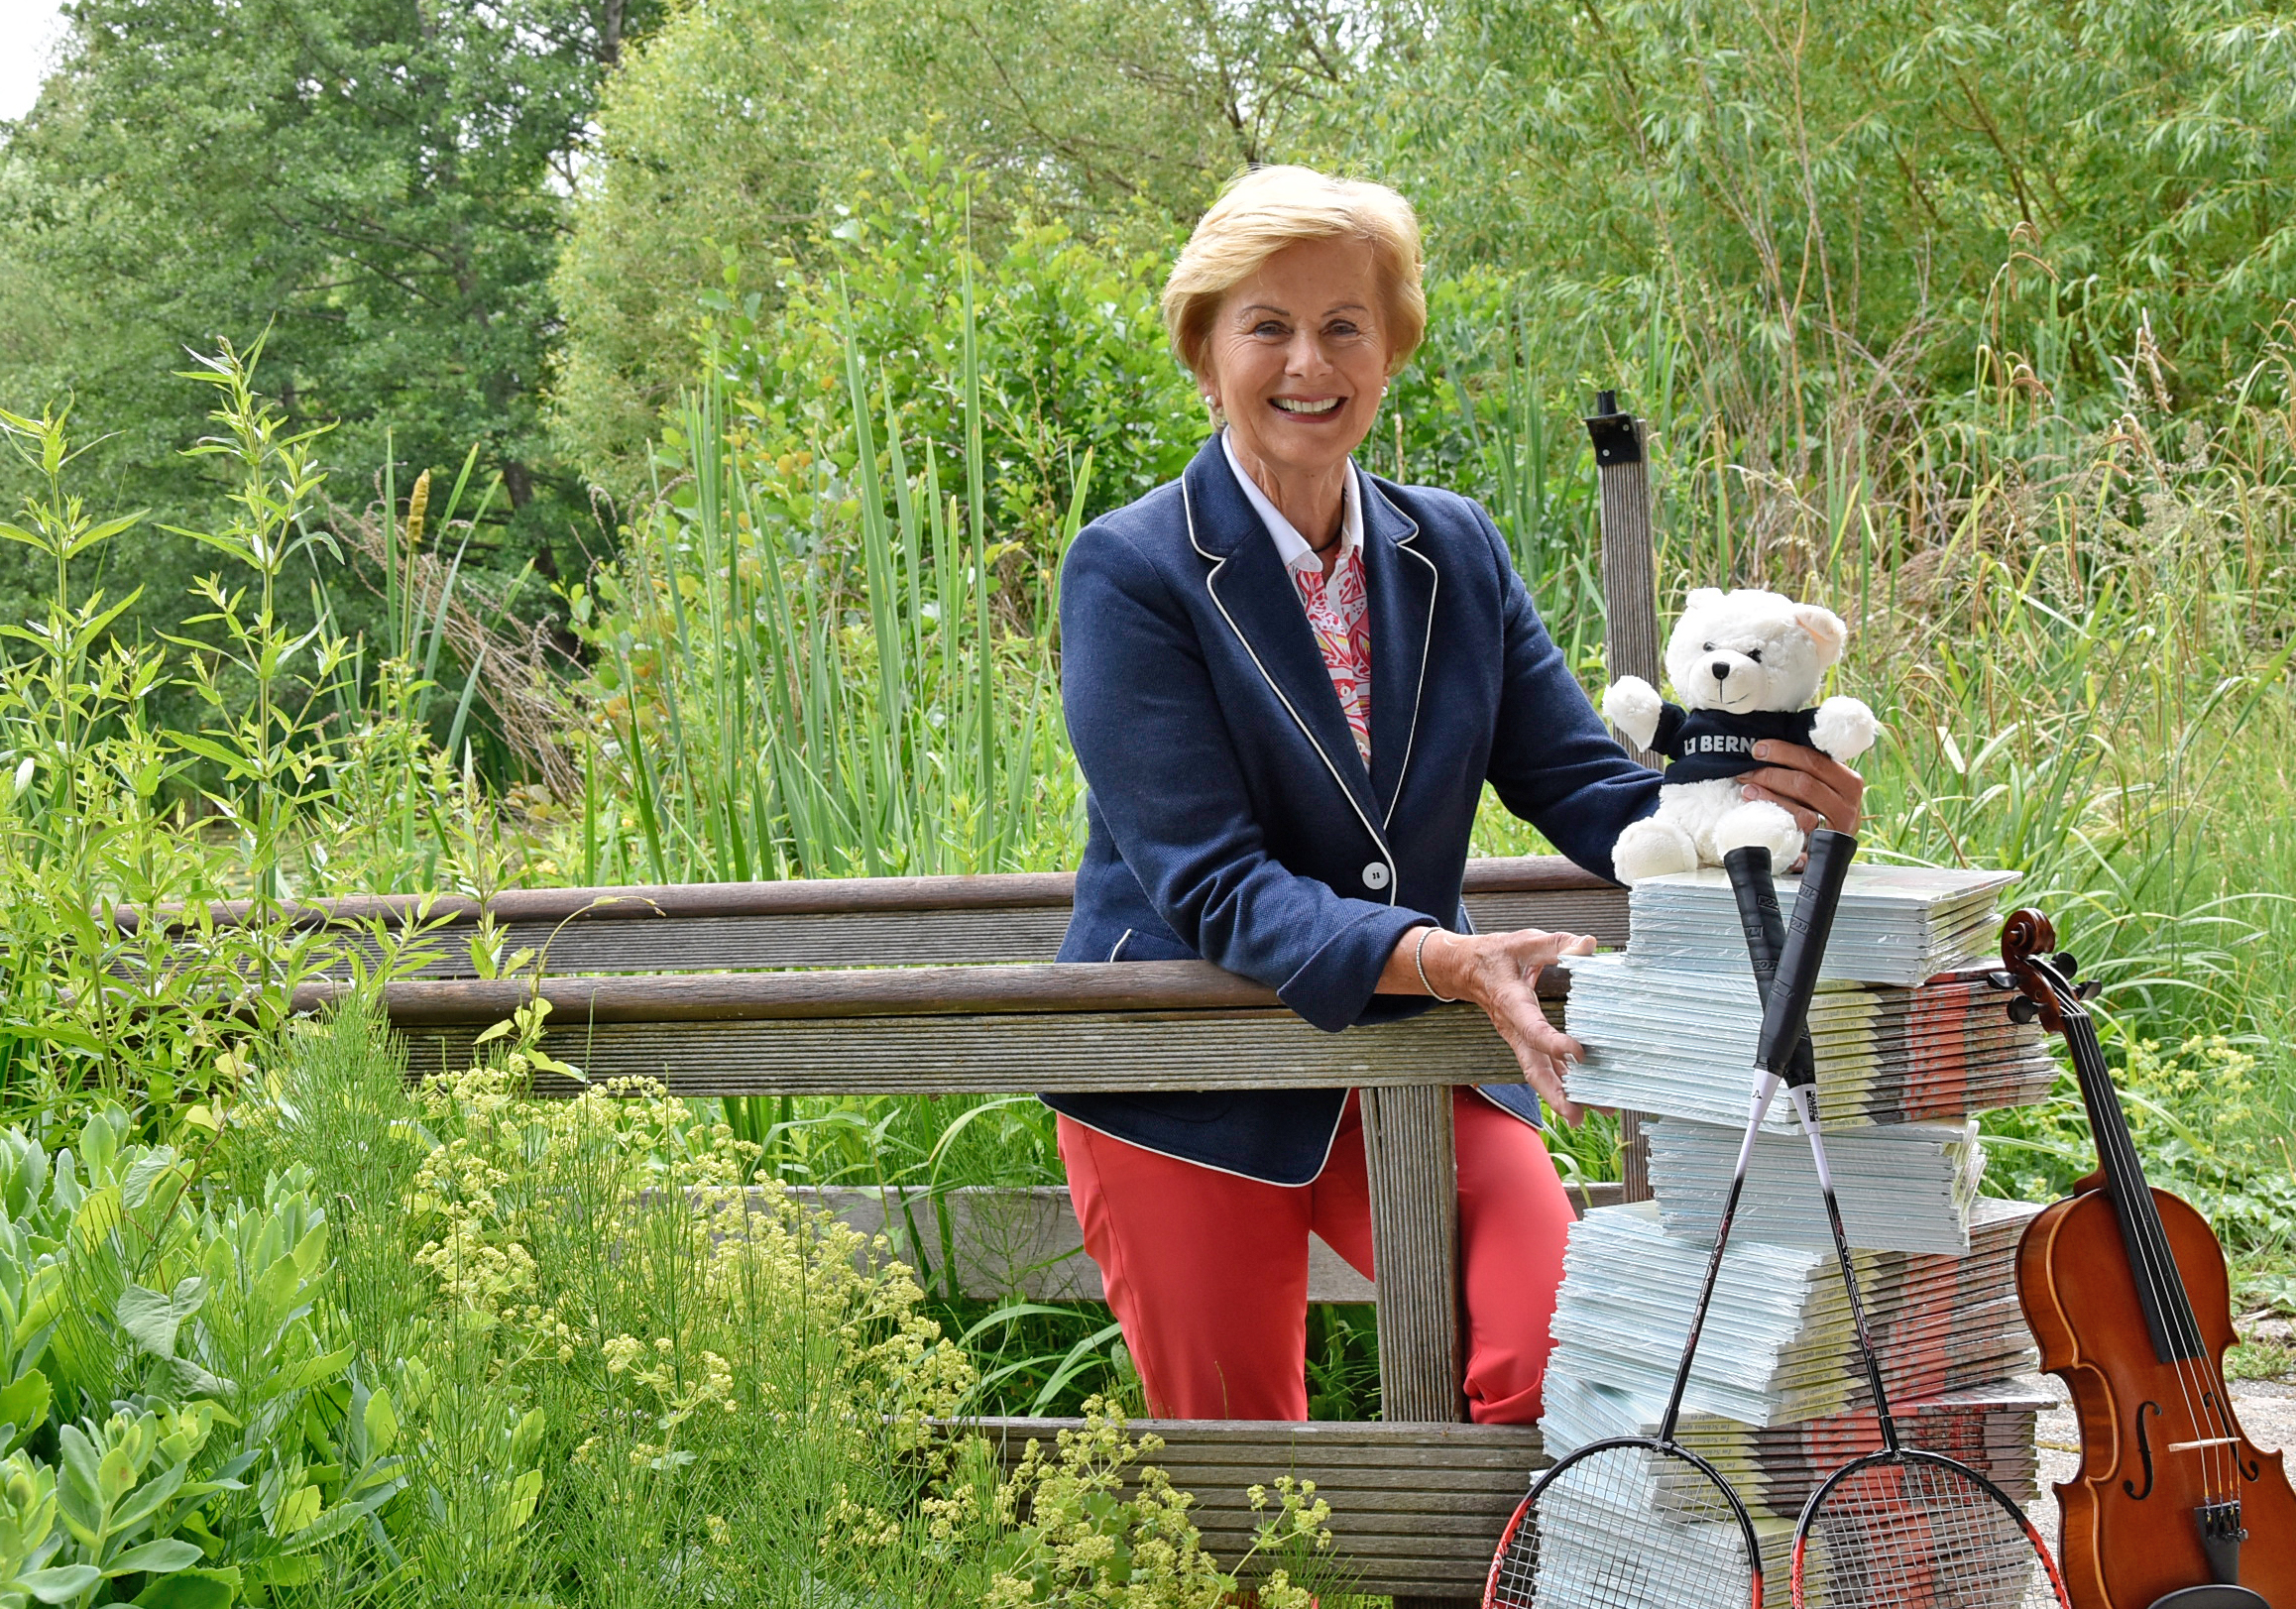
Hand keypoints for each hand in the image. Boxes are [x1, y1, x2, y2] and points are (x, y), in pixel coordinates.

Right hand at [1384, 927, 1597, 1123]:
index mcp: (1512, 1003)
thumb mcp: (1525, 942)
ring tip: (1592, 1111)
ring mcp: (1518, 1039)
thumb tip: (1587, 945)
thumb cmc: (1497, 955)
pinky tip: (1583, 1094)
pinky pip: (1542, 1067)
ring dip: (1562, 1095)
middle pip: (1532, 1069)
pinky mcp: (1524, 1042)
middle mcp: (1514, 1029)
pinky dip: (1561, 1083)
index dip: (1555, 1044)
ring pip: (1538, 1074)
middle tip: (1579, 1114)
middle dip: (1555, 1094)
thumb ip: (1557, 944)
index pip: (1533, 1030)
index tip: (1580, 1052)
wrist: (1466, 969)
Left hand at [1740, 740, 1865, 840]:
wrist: (1832, 851)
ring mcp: (1837, 828)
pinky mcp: (1823, 846)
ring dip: (1769, 795)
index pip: (1815, 760)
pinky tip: (1759, 809)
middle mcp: (1848, 805)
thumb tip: (1771, 749)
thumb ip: (1809, 770)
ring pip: (1800, 809)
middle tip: (1747, 770)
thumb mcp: (1825, 787)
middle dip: (1771, 774)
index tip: (1759, 748)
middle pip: (1805, 783)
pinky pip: (1796, 829)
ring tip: (1747, 788)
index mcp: (1849, 782)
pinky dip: (1775, 816)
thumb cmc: (1823, 810)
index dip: (1785, 752)